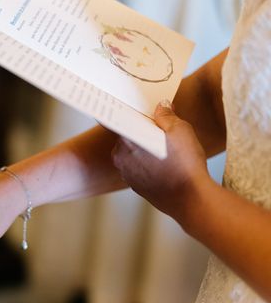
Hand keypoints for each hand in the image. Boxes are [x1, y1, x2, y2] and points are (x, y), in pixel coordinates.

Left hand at [111, 101, 211, 220]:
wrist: (190, 198)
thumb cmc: (185, 162)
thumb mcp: (180, 130)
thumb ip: (166, 116)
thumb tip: (161, 106)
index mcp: (126, 139)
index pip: (114, 119)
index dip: (120, 110)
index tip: (125, 104)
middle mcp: (119, 156)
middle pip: (125, 136)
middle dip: (138, 129)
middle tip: (157, 124)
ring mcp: (125, 172)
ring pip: (130, 153)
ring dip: (142, 147)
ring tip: (164, 145)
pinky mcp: (133, 185)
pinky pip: (136, 167)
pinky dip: (145, 162)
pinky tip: (163, 162)